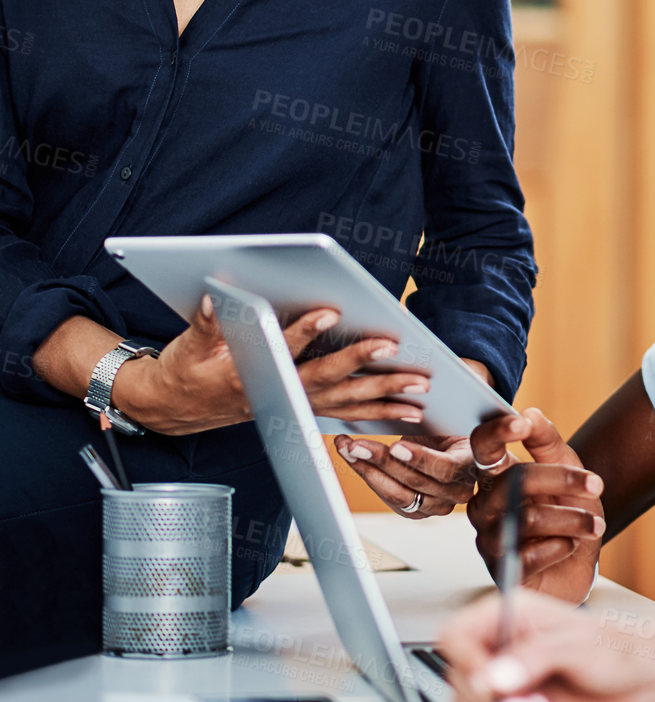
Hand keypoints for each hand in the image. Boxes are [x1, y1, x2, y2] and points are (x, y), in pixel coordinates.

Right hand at [117, 296, 428, 435]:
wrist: (179, 409)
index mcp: (246, 375)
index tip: (329, 312)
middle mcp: (276, 393)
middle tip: (392, 346)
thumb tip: (218, 295)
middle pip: (323, 378)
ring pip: (344, 401)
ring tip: (419, 387)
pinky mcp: (304, 409)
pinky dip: (377, 413)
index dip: (303, 331)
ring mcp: (293, 405)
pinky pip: (346, 414)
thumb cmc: (187, 371)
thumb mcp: (189, 346)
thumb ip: (208, 323)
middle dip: (360, 364)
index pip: (279, 349)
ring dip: (383, 395)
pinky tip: (408, 411)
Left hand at [335, 358, 496, 515]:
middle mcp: (460, 491)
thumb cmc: (461, 417)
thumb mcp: (465, 406)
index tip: (397, 445)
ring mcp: (438, 504)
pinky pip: (390, 496)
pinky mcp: (418, 510)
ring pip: (399, 493)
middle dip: (383, 462)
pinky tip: (351, 455)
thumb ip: (465, 397)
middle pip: (416, 482)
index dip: (420, 458)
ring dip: (369, 470)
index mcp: (477, 464)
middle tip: (357, 444)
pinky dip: (368, 476)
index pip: (446, 468)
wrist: (459, 440)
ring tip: (348, 447)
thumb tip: (459, 374)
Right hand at [440, 588, 654, 700]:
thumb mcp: (579, 648)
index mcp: (512, 614)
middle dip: (484, 693)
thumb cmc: (622, 651)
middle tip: (522, 699)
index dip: (464, 661)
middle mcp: (504, 645)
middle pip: (459, 675)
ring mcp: (508, 677)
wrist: (646, 681)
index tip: (485, 684)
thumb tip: (492, 676)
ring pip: (473, 696)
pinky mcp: (517, 699)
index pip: (457, 634)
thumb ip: (534, 658)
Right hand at [467, 408, 605, 604]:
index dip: (497, 432)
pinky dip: (562, 547)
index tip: (521, 423)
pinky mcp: (502, 571)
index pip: (483, 446)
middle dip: (562, 479)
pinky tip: (569, 547)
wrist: (576, 568)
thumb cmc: (566, 513)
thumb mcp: (566, 469)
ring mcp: (490, 538)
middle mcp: (485, 505)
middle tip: (597, 485)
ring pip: (529, 518)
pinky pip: (531, 554)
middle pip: (515, 479)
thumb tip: (529, 412)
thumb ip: (547, 441)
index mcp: (497, 475)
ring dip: (573, 519)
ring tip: (595, 525)